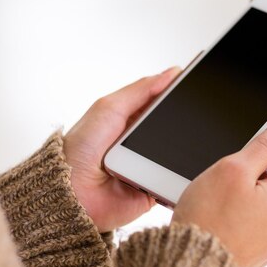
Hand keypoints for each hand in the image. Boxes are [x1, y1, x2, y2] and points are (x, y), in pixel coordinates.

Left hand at [64, 67, 180, 232]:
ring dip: (182, 148)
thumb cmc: (80, 149)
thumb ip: (140, 90)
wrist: (72, 192)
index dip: (177, 93)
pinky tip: (182, 166)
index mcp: (129, 119)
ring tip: (184, 141)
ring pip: (179, 152)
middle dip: (184, 121)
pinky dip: (180, 173)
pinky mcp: (154, 188)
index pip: (161, 101)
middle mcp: (140, 141)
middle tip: (193, 114)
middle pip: (174, 126)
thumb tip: (171, 73)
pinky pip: (176, 179)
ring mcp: (148, 165)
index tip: (195, 83)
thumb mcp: (109, 108)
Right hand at [172, 120, 266, 266]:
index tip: (249, 148)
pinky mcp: (263, 248)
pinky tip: (224, 219)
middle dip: (256, 171)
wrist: (192, 265)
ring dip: (248, 193)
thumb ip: (266, 146)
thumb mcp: (234, 168)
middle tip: (227, 181)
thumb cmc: (208, 220)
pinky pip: (258, 218)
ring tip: (223, 204)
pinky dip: (243, 214)